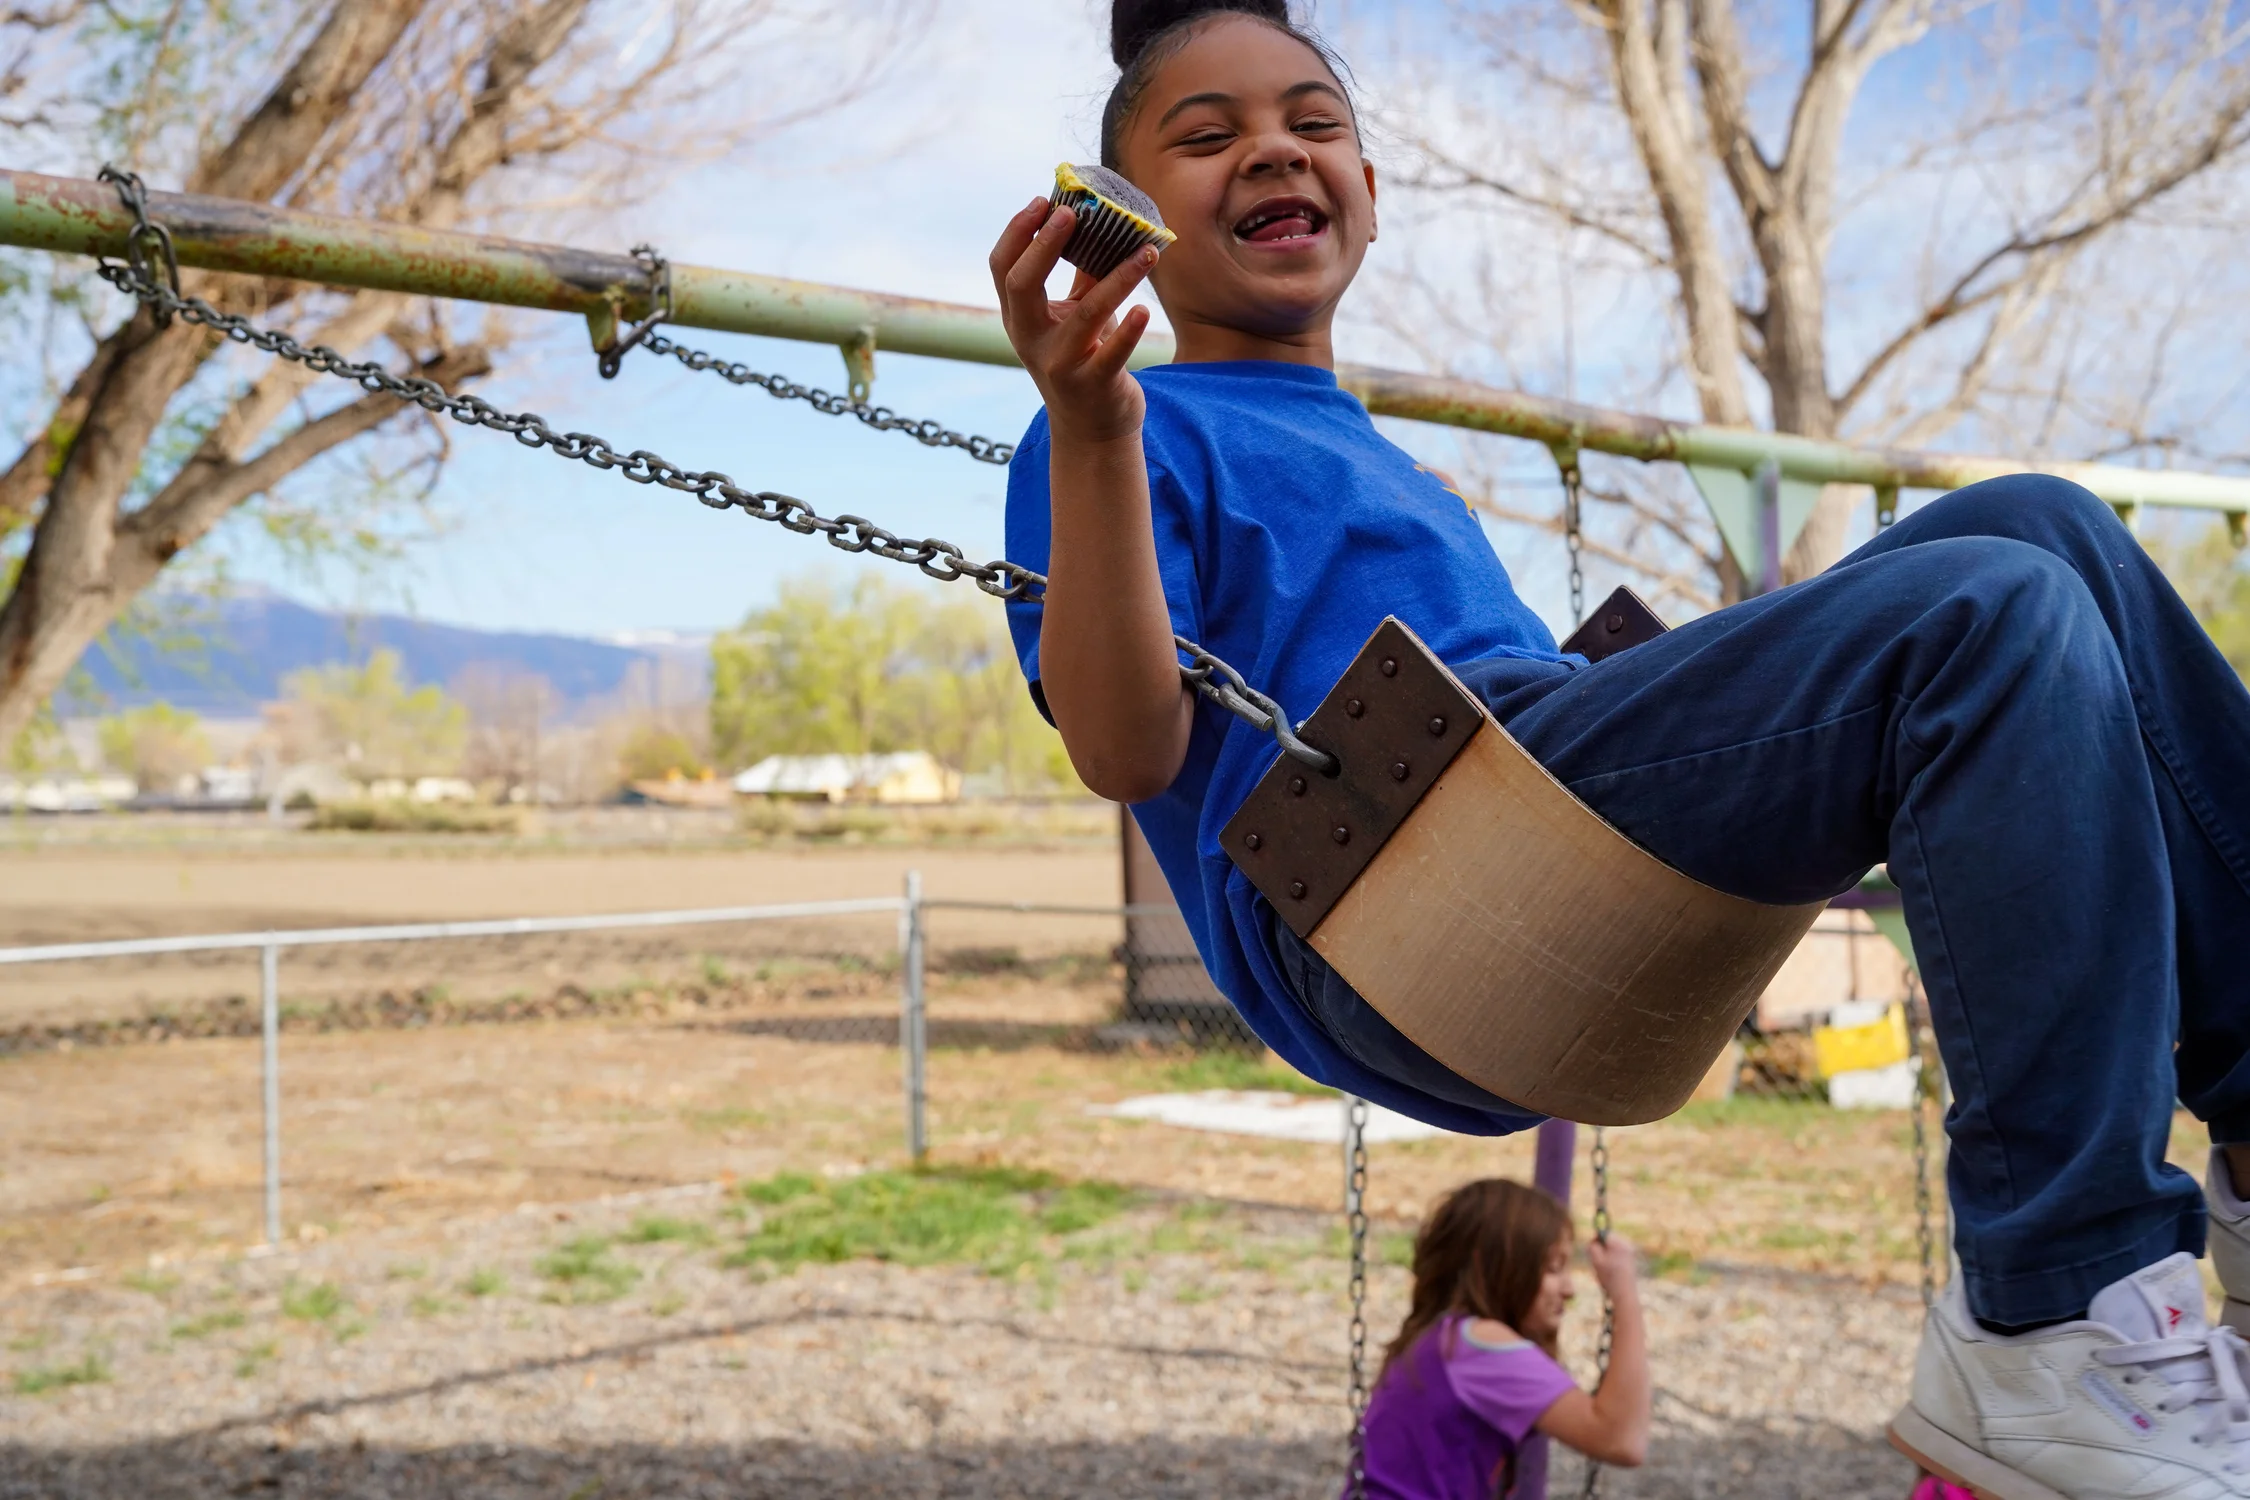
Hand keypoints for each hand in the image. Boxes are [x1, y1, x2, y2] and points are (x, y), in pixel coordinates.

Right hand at [989, 198, 1157, 444]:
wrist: (1091, 429)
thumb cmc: (1083, 359)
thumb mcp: (1072, 317)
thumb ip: (1081, 276)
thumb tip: (1101, 222)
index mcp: (1019, 318)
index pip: (1003, 268)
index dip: (1018, 232)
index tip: (1043, 200)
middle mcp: (1031, 340)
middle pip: (1022, 285)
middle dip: (1044, 245)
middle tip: (1072, 212)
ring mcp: (1060, 364)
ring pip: (1085, 314)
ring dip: (1118, 278)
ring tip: (1147, 252)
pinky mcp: (1093, 385)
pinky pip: (1112, 354)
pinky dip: (1130, 332)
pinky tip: (1145, 311)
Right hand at [1587, 1234, 1638, 1298]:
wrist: (1625, 1293)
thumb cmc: (1609, 1277)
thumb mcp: (1596, 1260)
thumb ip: (1592, 1246)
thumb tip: (1594, 1239)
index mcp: (1618, 1242)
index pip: (1602, 1234)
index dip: (1595, 1242)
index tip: (1594, 1255)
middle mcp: (1626, 1244)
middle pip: (1608, 1240)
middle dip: (1602, 1249)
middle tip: (1600, 1264)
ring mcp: (1630, 1251)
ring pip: (1612, 1248)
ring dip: (1607, 1255)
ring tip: (1607, 1269)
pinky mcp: (1631, 1259)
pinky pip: (1617, 1254)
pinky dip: (1613, 1260)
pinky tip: (1613, 1272)